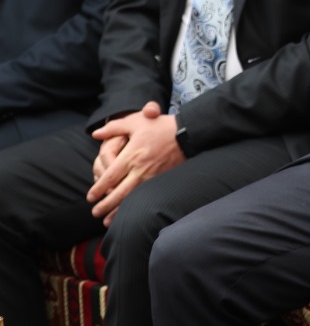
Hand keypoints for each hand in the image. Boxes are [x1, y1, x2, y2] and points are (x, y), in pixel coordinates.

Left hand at [87, 101, 183, 225]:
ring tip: (107, 221)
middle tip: (95, 213)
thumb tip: (95, 134)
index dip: (98, 188)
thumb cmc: (160, 126)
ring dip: (118, 211)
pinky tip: (130, 213)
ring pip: (132, 198)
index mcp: (131, 156)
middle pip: (119, 192)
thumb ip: (114, 127)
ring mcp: (152, 176)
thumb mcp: (136, 121)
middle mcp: (140, 169)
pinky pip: (145, 196)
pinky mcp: (162, 179)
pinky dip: (136, 206)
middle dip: (105, 205)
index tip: (90, 197)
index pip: (110, 176)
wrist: (188, 133)